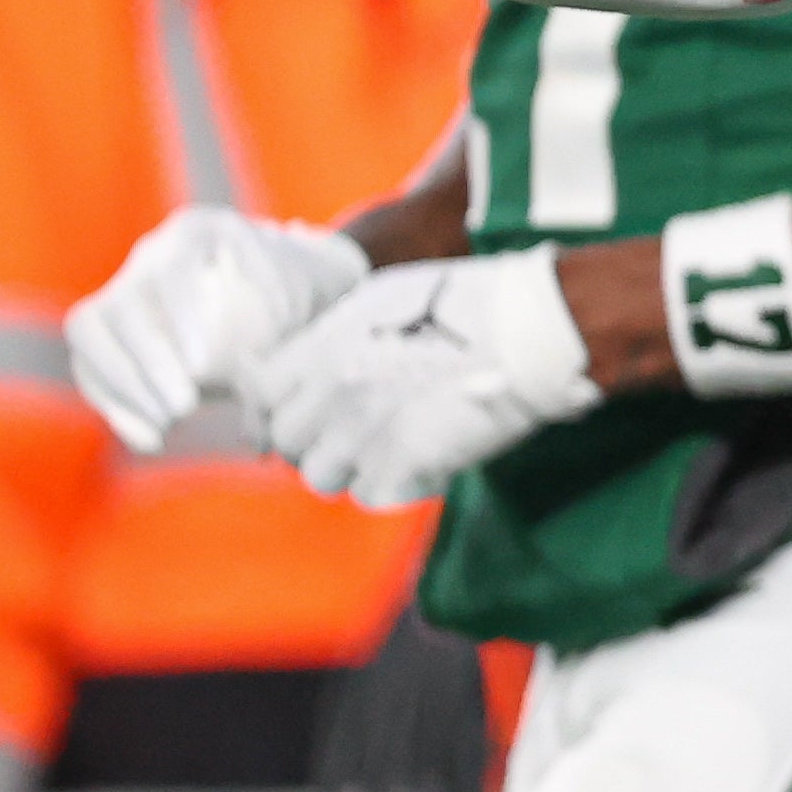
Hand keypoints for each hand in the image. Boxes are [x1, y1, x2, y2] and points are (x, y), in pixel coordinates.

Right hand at [66, 208, 372, 452]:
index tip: (201, 366)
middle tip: (184, 409)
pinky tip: (150, 439)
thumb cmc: (305, 298)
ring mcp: (123, 285)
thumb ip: (290, 350)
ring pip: (91, 331)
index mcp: (203, 231)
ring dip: (123, 385)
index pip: (175, 270)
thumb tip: (265, 434)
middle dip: (149, 362)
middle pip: (125, 304)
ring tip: (166, 429)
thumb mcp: (308, 313)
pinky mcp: (106, 326)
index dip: (182, 318)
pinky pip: (89, 360)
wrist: (286, 292)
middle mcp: (153, 251)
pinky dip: (113, 401)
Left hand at [237, 247, 603, 507]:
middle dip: (312, 438)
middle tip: (349, 429)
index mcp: (323, 347)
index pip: (259, 395)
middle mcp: (333, 393)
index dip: (272, 407)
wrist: (532, 329)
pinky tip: (418, 460)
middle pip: (287, 441)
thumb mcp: (381, 298)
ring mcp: (365, 435)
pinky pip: (372, 493)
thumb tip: (298, 366)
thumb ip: (328, 337)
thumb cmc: (466, 302)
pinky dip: (392, 482)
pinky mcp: (404, 467)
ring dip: (350, 464)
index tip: (293, 412)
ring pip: (323, 475)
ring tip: (387, 445)